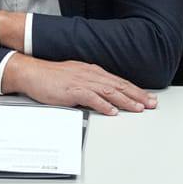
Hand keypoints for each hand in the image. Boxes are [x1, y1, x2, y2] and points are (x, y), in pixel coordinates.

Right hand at [3, 56, 157, 114]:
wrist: (31, 72)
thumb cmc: (51, 77)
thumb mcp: (76, 78)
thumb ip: (91, 86)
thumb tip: (105, 96)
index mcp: (92, 72)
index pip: (119, 82)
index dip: (135, 90)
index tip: (148, 98)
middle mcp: (90, 75)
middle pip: (119, 86)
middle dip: (137, 95)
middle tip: (151, 104)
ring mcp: (82, 81)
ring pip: (109, 91)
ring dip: (126, 100)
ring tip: (138, 108)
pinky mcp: (72, 90)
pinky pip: (91, 98)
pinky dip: (103, 105)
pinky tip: (113, 111)